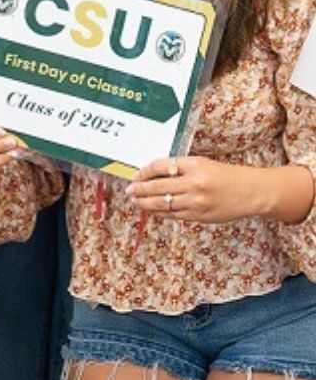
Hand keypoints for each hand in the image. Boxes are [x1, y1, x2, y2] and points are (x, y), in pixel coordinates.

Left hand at [127, 155, 264, 222]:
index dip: (144, 171)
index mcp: (193, 165)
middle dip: (139, 189)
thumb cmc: (224, 176)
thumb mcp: (202, 164)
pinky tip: (151, 211)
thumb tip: (152, 175)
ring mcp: (196, 201)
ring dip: (145, 203)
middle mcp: (194, 183)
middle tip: (129, 190)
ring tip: (135, 201)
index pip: (160, 166)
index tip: (136, 175)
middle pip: (158, 186)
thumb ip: (179, 168)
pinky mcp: (199, 216)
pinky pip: (174, 215)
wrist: (250, 192)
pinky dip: (160, 213)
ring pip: (163, 203)